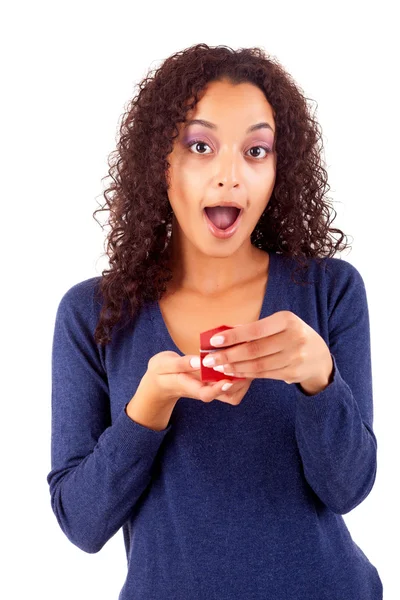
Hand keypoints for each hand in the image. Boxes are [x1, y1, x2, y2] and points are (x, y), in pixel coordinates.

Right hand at [146, 351, 238, 404]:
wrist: (160, 384)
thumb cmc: (162, 372)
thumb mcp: (163, 365)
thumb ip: (180, 364)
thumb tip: (198, 360)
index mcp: (188, 386)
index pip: (205, 393)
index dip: (218, 389)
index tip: (228, 380)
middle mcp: (203, 390)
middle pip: (226, 396)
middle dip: (239, 383)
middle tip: (245, 365)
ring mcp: (211, 389)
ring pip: (233, 394)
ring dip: (242, 380)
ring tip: (246, 361)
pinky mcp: (215, 385)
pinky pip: (233, 388)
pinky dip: (240, 376)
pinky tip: (240, 361)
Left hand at [201, 311, 333, 394]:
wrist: (319, 356)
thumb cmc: (291, 335)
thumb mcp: (279, 324)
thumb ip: (254, 328)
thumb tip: (224, 332)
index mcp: (287, 320)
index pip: (255, 330)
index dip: (233, 337)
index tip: (214, 341)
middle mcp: (293, 338)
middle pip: (254, 350)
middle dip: (228, 355)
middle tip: (209, 360)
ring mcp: (294, 357)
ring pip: (257, 365)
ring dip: (234, 367)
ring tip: (218, 367)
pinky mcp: (293, 373)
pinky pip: (264, 374)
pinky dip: (246, 373)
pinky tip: (233, 372)